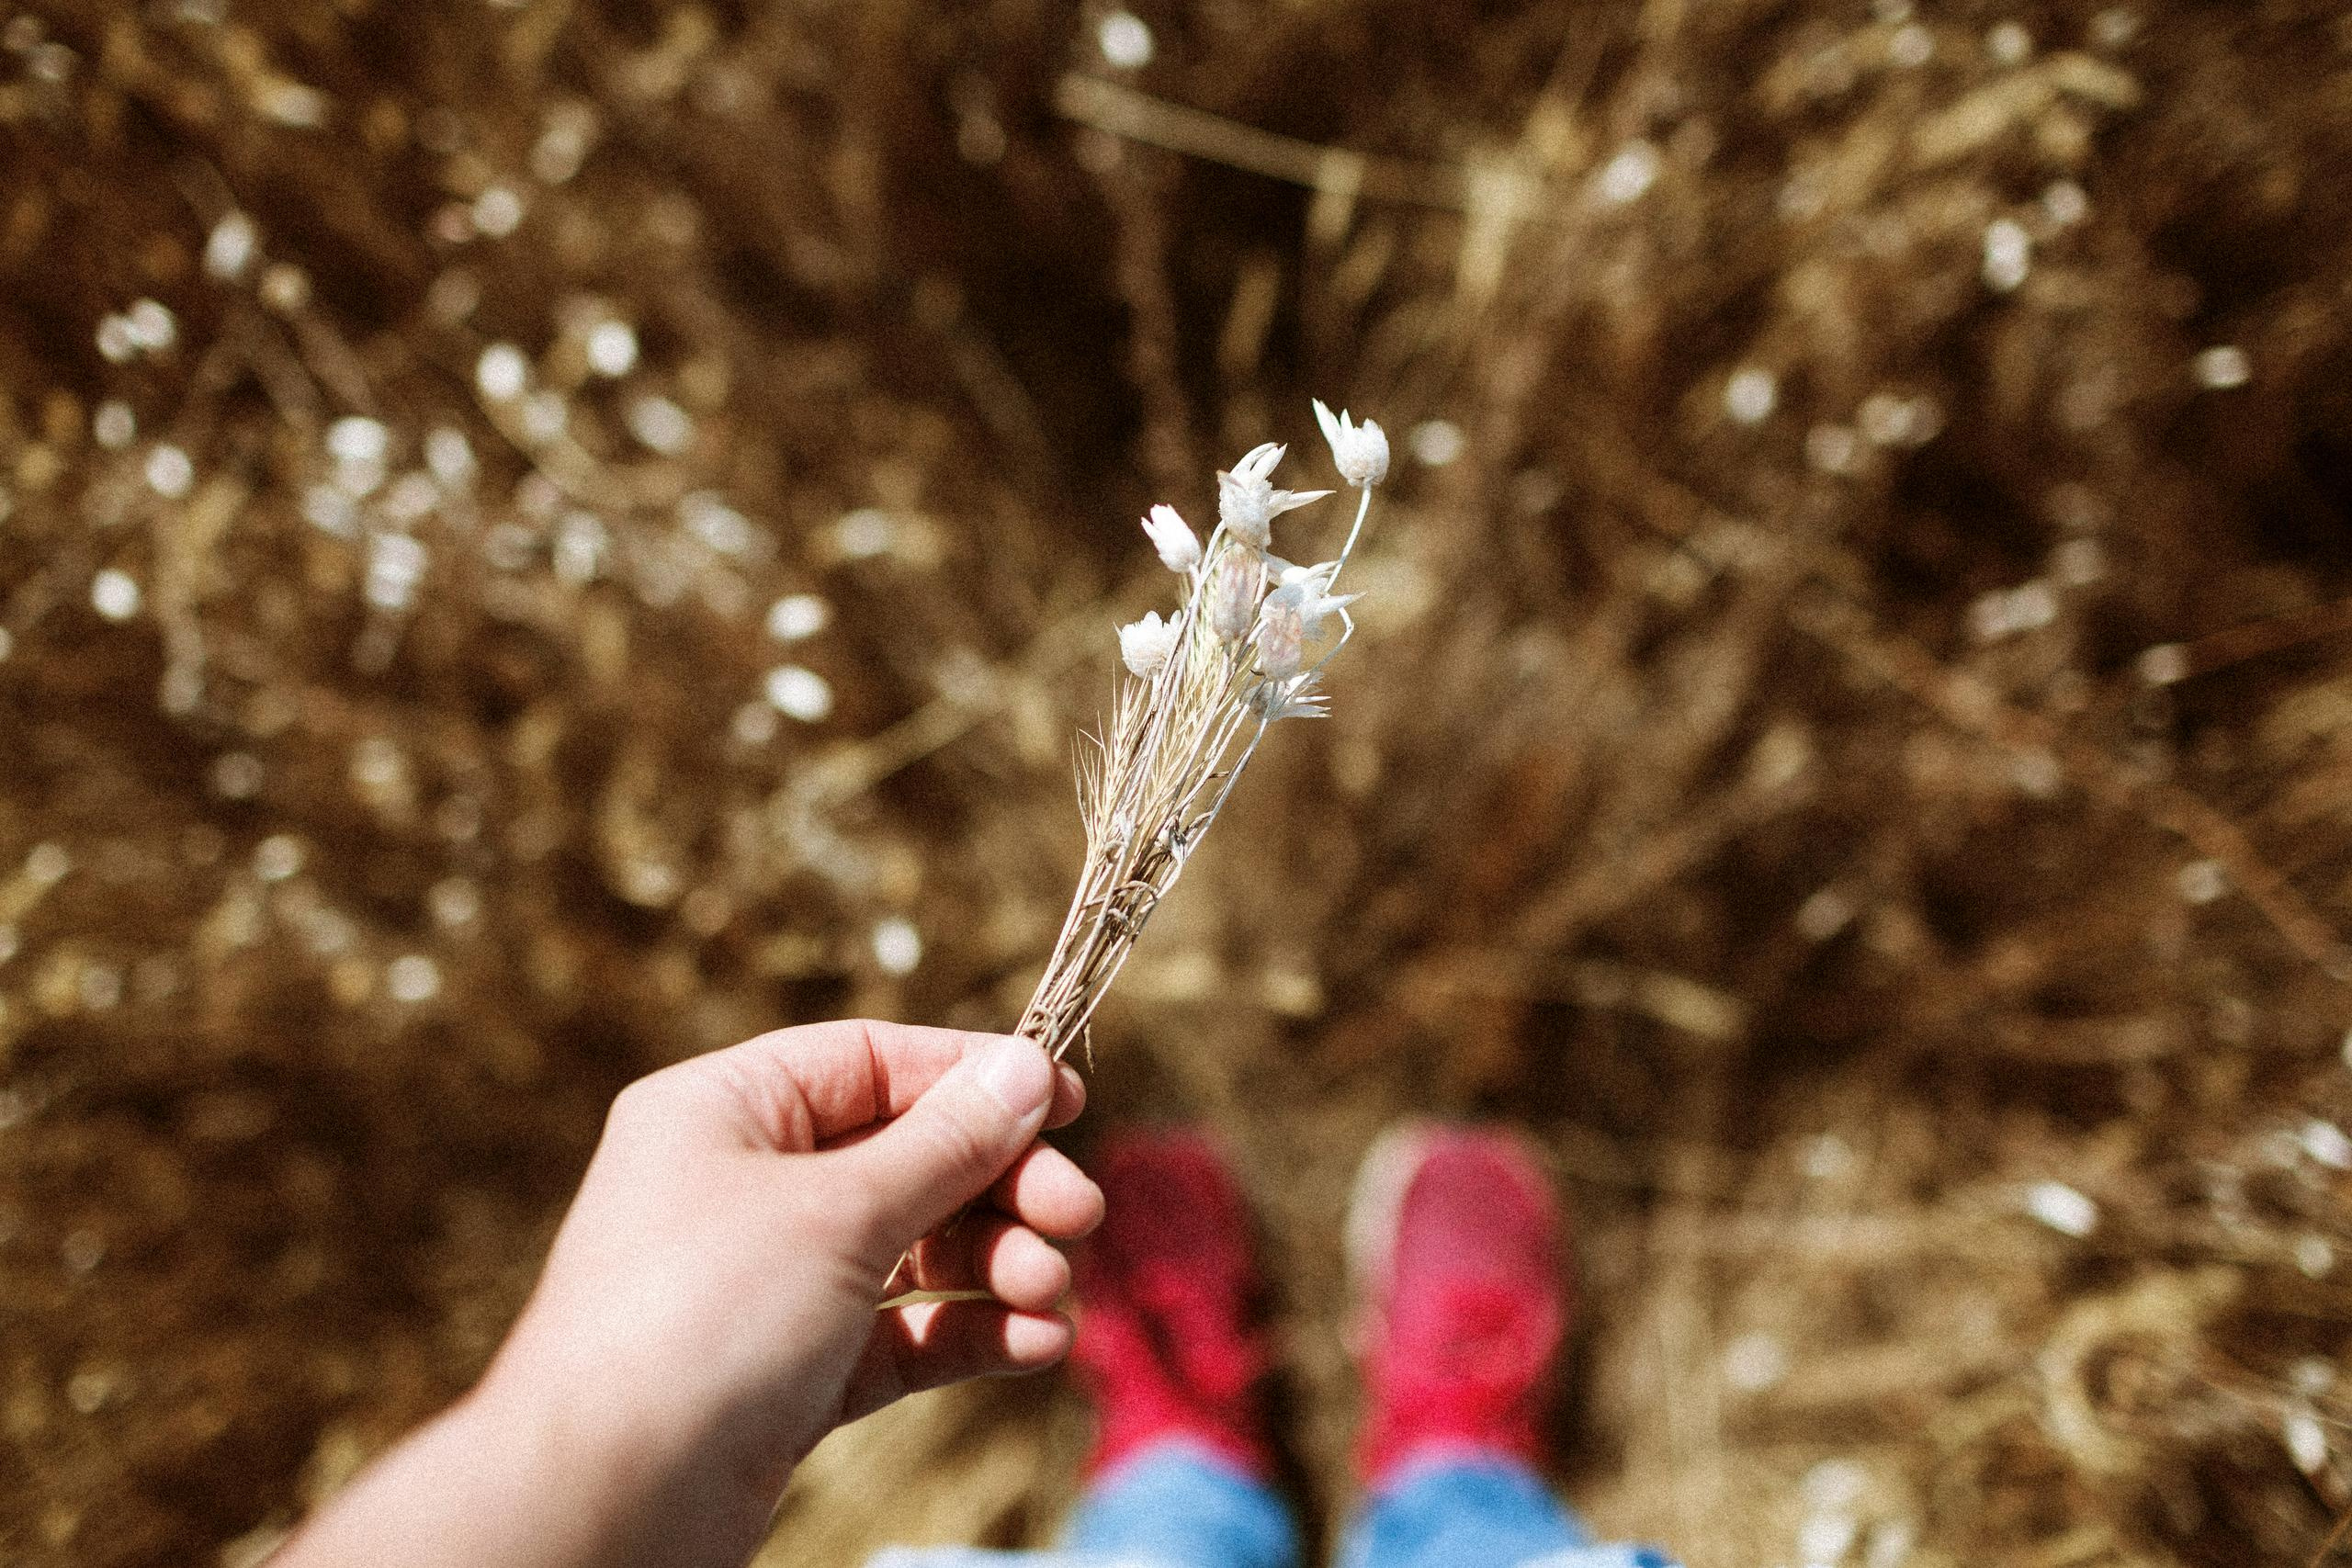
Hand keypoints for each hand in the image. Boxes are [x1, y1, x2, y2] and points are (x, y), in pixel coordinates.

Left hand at [275, 1021, 1099, 1567]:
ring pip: (914, 1249)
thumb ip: (945, 1141)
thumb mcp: (838, 1211)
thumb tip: (1027, 1066)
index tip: (1068, 1103)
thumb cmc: (700, 1324)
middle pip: (908, 1157)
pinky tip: (1036, 1345)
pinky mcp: (795, 1372)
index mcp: (726, 1112)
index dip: (974, 1077)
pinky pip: (903, 1333)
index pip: (873, 1062)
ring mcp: (771, 1283)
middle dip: (1002, 1185)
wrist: (605, 1503)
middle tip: (1081, 1216)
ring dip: (997, 1263)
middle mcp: (745, 1187)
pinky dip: (970, 1333)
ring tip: (1052, 1292)